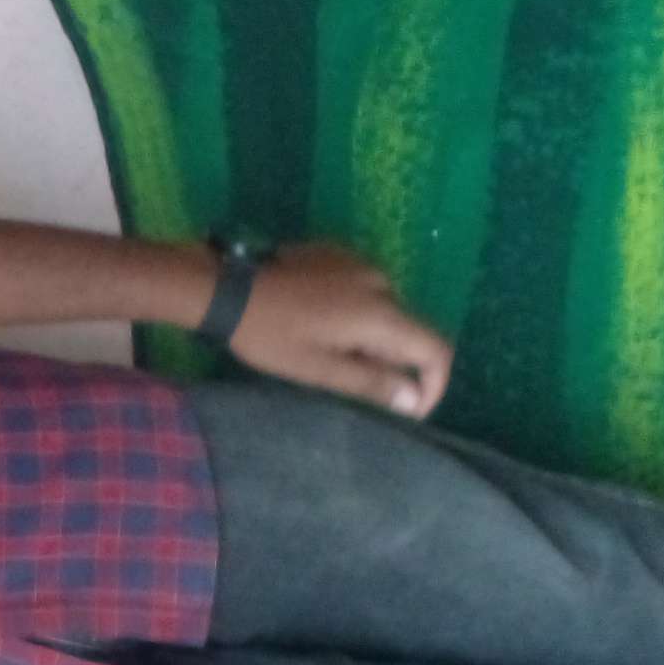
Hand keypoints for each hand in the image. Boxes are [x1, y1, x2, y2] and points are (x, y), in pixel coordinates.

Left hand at [230, 244, 453, 417]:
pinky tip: (317, 322)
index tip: (410, 410)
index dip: (434, 385)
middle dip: (392, 363)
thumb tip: (413, 399)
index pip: (436, 350)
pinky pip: (364, 291)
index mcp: (381, 314)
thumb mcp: (318, 369)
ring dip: (371, 338)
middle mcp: (382, 283)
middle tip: (349, 380)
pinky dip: (355, 313)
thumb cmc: (269, 336)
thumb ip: (370, 383)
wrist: (227, 286)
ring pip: (386, 312)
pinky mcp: (341, 254)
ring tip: (325, 349)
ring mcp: (361, 264)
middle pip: (410, 331)